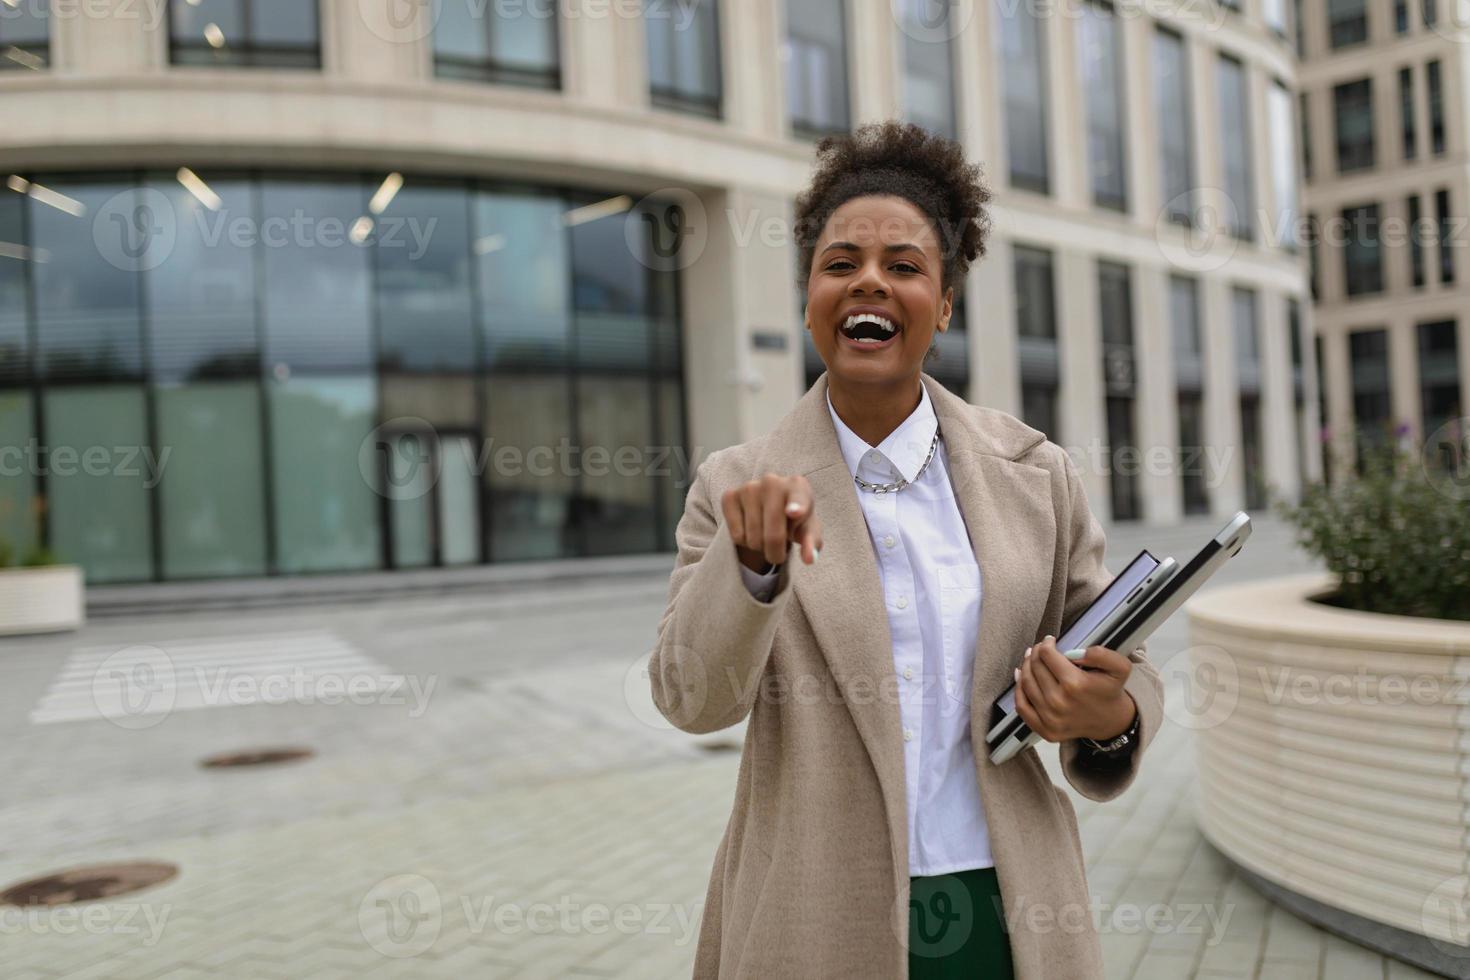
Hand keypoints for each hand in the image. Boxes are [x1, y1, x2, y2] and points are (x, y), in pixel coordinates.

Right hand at [721, 473, 822, 572]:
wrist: (768, 507)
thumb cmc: (794, 520)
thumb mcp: (807, 531)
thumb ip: (812, 543)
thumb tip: (809, 559)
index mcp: (798, 486)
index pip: (799, 499)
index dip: (797, 507)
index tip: (796, 513)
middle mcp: (772, 482)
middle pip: (774, 535)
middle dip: (776, 553)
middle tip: (778, 553)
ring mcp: (749, 487)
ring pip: (753, 538)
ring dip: (759, 547)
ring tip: (765, 534)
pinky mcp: (729, 496)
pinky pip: (736, 535)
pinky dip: (743, 540)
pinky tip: (750, 528)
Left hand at [1013, 635, 1135, 743]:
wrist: (1111, 722)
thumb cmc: (1110, 691)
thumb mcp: (1119, 667)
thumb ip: (1101, 654)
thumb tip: (1075, 652)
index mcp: (1075, 684)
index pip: (1046, 655)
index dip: (1046, 644)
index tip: (1050, 641)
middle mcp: (1058, 702)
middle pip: (1034, 667)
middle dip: (1034, 653)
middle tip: (1039, 649)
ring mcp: (1050, 719)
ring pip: (1025, 683)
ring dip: (1025, 667)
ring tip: (1031, 659)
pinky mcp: (1045, 730)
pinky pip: (1021, 706)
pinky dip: (1018, 690)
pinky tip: (1021, 677)